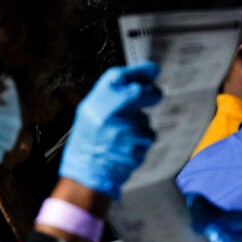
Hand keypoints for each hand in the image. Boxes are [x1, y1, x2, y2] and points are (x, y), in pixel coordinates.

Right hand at [59, 61, 161, 199]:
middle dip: (151, 93)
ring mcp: (127, 128)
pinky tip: (127, 146)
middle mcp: (112, 111)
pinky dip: (141, 139)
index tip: (152, 69)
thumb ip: (110, 96)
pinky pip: (147, 135)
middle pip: (140, 92)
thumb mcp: (89, 112)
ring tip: (122, 137)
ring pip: (144, 118)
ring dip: (139, 124)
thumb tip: (137, 83)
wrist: (87, 172)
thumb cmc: (87, 141)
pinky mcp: (139, 143)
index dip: (140, 71)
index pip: (121, 76)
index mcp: (97, 101)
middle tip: (154, 95)